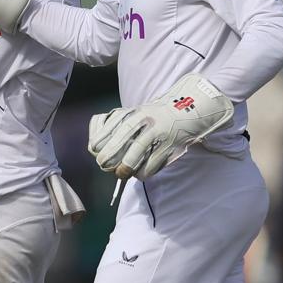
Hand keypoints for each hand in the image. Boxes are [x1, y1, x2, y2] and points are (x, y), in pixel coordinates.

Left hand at [88, 73, 234, 180]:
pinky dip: (144, 171)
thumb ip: (115, 125)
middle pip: (119, 141)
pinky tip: (140, 173)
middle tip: (105, 166)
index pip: (108, 129)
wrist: (187, 109)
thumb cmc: (153, 116)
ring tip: (121, 173)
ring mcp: (158, 132)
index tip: (95, 152)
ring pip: (136, 153)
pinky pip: (153, 162)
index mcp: (131, 113)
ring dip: (126, 167)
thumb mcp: (133, 113)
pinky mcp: (170, 144)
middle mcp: (143, 120)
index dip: (98, 145)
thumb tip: (95, 145)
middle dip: (108, 158)